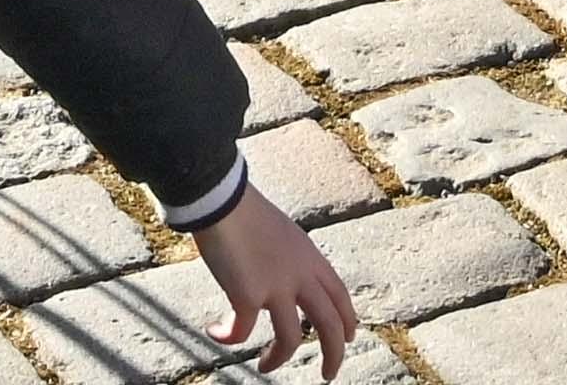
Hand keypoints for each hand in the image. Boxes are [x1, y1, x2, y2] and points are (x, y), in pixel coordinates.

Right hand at [189, 189, 355, 378]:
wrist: (221, 198)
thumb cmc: (244, 209)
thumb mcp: (282, 233)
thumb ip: (289, 258)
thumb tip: (282, 278)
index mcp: (310, 257)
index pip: (340, 296)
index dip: (348, 320)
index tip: (350, 337)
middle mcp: (300, 275)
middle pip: (330, 325)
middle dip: (333, 354)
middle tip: (329, 374)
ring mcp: (275, 287)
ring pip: (291, 339)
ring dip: (278, 359)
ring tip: (266, 366)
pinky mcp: (246, 296)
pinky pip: (241, 331)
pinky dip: (228, 336)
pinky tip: (216, 332)